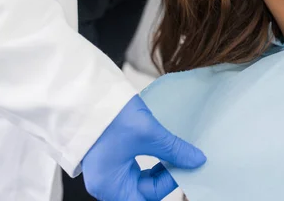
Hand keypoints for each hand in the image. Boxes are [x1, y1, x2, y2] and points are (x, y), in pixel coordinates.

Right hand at [81, 95, 205, 199]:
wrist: (87, 93)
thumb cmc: (110, 116)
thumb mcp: (148, 134)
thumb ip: (174, 150)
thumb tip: (196, 160)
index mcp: (110, 186)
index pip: (147, 198)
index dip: (168, 185)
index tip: (184, 166)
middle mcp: (105, 183)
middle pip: (143, 192)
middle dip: (165, 177)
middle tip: (181, 158)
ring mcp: (106, 169)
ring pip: (140, 179)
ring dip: (159, 168)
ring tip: (172, 151)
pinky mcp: (109, 155)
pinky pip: (134, 167)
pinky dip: (150, 159)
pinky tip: (160, 147)